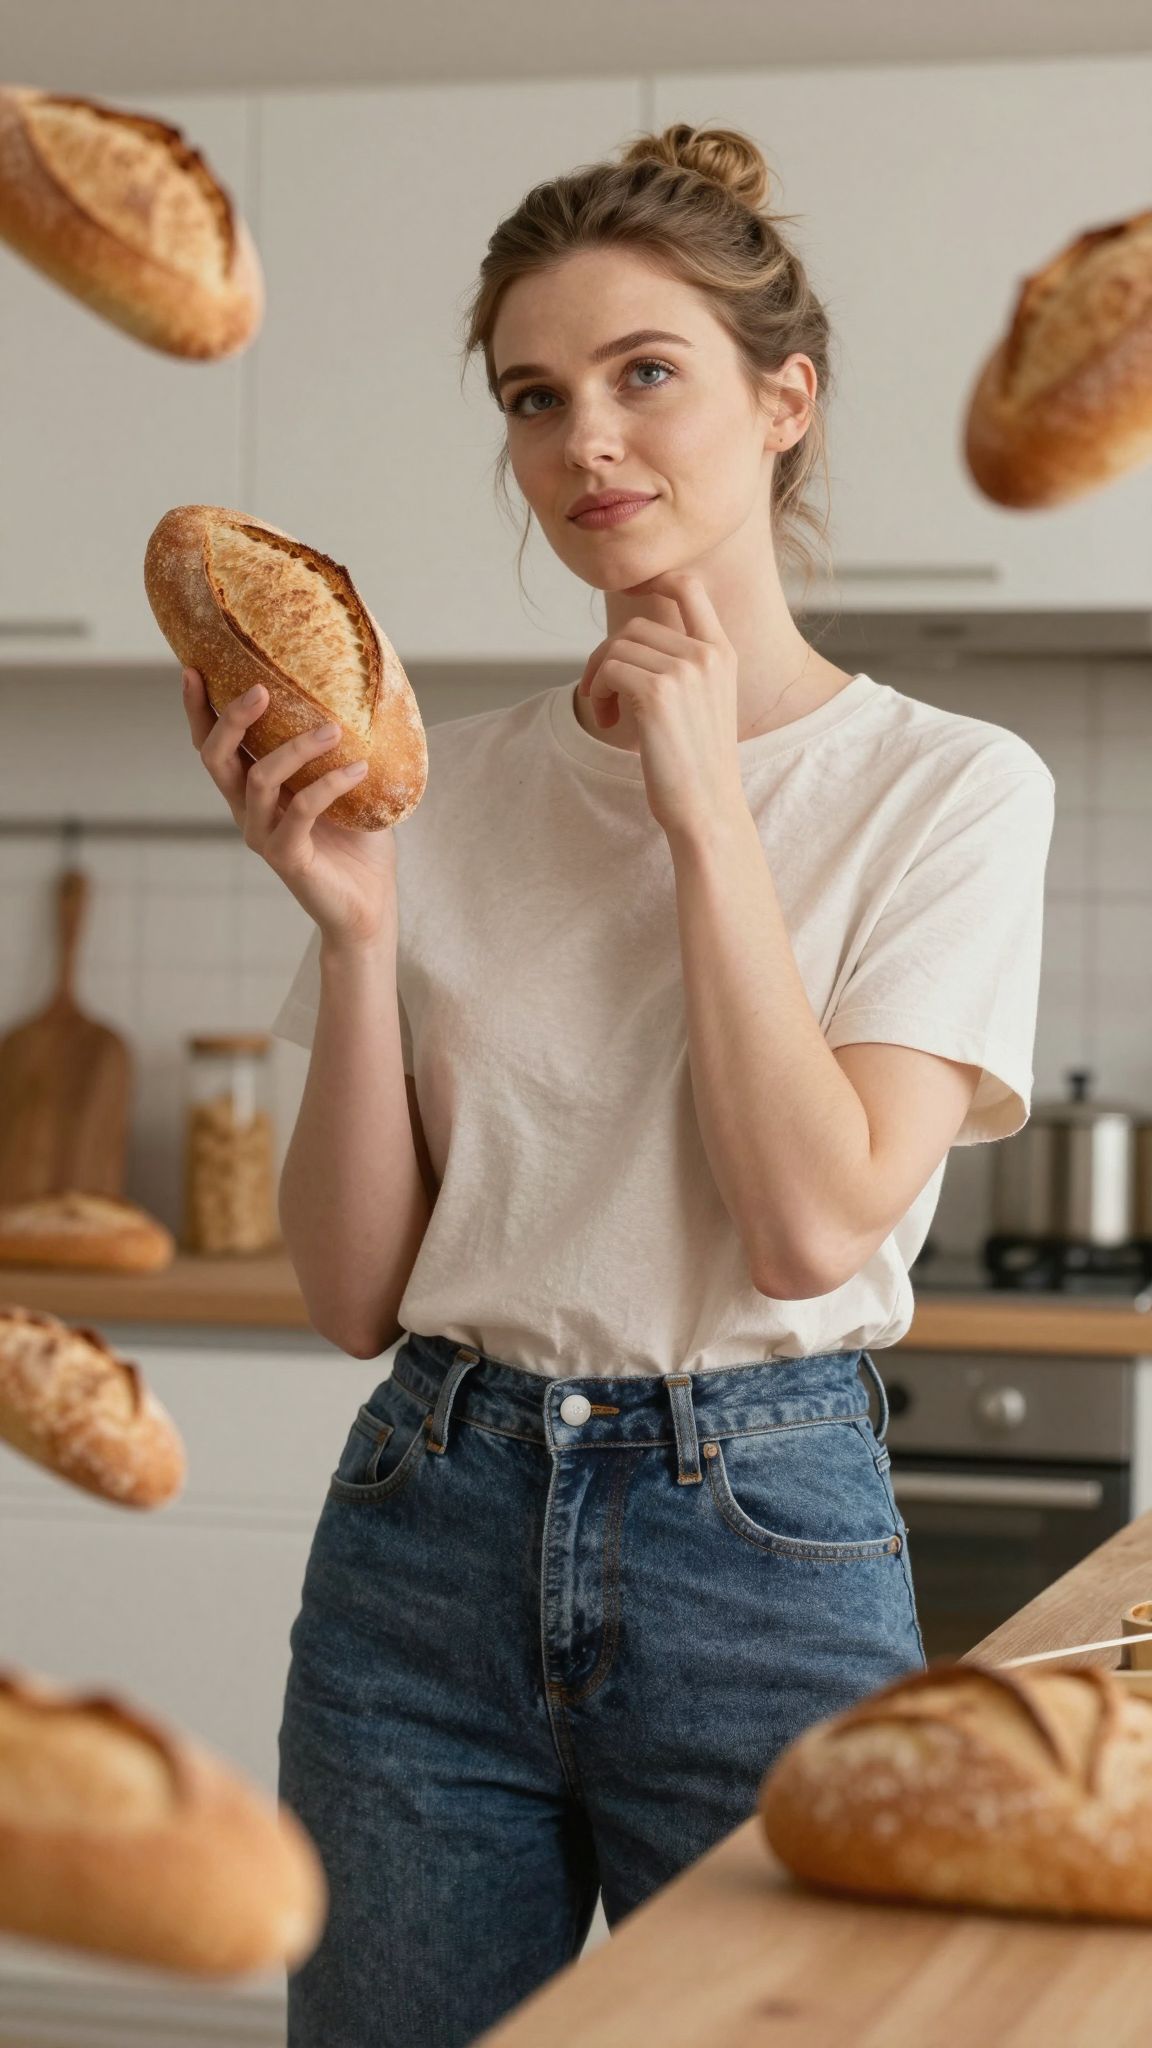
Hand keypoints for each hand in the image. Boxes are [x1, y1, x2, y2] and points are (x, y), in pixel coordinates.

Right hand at [182, 668, 396, 948]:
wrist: (368, 908)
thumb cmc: (358, 844)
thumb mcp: (347, 785)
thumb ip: (339, 748)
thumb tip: (363, 692)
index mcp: (253, 791)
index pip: (214, 746)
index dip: (199, 710)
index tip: (196, 669)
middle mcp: (247, 811)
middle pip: (215, 757)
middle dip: (232, 719)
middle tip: (260, 688)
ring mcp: (263, 835)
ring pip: (258, 778)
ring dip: (296, 747)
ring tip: (333, 729)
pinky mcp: (287, 856)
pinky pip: (302, 809)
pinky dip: (330, 783)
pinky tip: (360, 769)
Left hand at [578, 572, 745, 838]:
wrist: (707, 809)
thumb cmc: (697, 764)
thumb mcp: (703, 702)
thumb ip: (681, 664)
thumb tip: (630, 637)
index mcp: (723, 652)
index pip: (689, 586)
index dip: (653, 579)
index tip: (629, 594)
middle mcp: (707, 654)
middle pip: (635, 626)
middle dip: (609, 658)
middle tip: (606, 697)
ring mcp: (685, 670)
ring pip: (617, 647)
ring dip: (600, 678)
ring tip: (608, 713)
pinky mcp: (658, 692)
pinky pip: (609, 669)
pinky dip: (598, 693)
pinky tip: (608, 721)